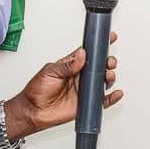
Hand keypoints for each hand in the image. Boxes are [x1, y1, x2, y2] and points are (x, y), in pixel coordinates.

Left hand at [0, 34, 121, 140]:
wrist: (33, 111)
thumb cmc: (37, 90)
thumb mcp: (51, 72)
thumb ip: (68, 65)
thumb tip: (81, 54)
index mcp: (72, 65)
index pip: (88, 53)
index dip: (99, 45)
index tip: (110, 37)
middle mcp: (80, 76)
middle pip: (100, 66)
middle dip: (108, 62)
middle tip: (109, 61)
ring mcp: (84, 90)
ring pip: (103, 81)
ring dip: (110, 77)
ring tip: (109, 75)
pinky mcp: (86, 104)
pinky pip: (102, 100)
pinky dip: (112, 98)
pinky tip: (116, 93)